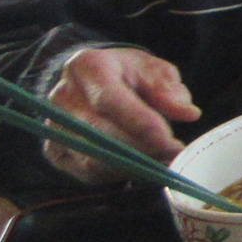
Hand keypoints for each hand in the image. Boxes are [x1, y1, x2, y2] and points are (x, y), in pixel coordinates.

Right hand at [44, 48, 199, 183]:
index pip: (109, 101)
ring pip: (92, 159)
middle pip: (99, 134)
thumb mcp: (154, 70)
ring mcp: (54, 126)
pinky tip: (141, 166)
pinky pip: (87, 172)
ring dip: (132, 166)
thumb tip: (187, 113)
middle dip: (142, 151)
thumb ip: (168, 90)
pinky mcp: (55, 151)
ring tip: (163, 161)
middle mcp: (62, 97)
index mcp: (87, 67)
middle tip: (174, 156)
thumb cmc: (129, 74)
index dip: (141, 125)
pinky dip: (119, 174)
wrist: (93, 82)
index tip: (171, 142)